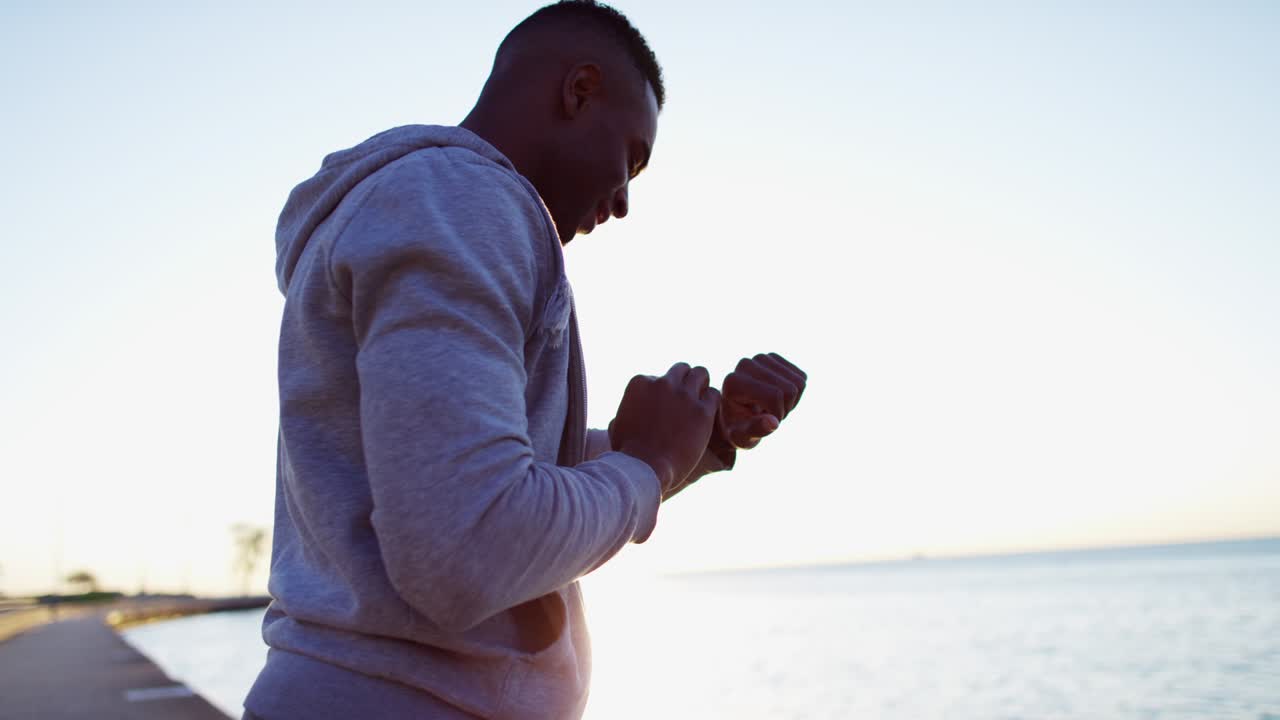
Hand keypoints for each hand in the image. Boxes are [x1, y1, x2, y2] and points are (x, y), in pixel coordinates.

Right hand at [608, 363, 720, 494]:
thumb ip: (622, 415)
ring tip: (700, 400)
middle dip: (685, 381)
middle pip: (681, 369)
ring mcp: (684, 396)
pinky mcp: (702, 411)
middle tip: (687, 398)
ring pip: (700, 374)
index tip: (664, 406)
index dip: (663, 393)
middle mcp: (662, 383)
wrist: (646, 468)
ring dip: (701, 385)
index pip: (657, 377)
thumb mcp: (617, 428)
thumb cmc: (628, 453)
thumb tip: (619, 418)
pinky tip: (707, 414)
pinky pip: (714, 395)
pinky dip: (712, 402)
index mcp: (640, 382)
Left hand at [717, 353, 806, 449]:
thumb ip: (756, 430)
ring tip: (772, 407)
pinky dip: (796, 393)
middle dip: (785, 408)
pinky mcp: (774, 358)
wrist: (736, 414)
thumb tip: (773, 423)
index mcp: (733, 382)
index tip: (765, 423)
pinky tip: (779, 398)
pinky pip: (802, 378)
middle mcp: (745, 364)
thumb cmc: (738, 429)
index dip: (778, 414)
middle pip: (789, 389)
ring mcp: (760, 358)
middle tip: (768, 415)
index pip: (775, 395)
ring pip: (798, 383)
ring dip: (791, 402)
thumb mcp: (743, 437)